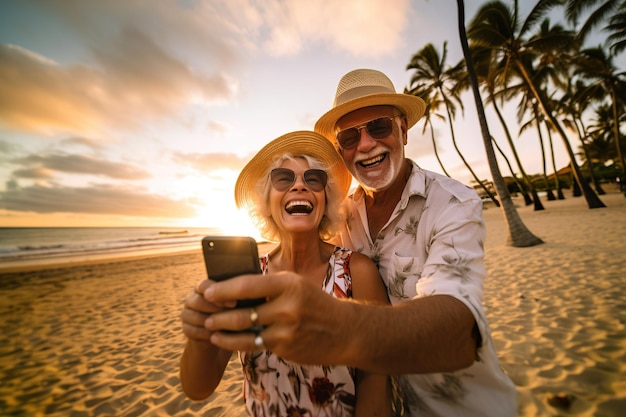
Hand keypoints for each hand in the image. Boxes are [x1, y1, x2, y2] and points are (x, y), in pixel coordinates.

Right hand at [181, 279, 234, 340]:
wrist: (222, 336)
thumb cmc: (233, 315)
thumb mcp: (235, 305)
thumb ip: (234, 297)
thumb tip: (243, 295)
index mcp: (203, 288)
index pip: (204, 285)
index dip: (217, 293)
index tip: (233, 304)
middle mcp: (192, 298)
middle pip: (197, 301)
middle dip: (215, 310)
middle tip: (229, 317)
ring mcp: (187, 313)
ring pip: (195, 316)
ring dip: (211, 322)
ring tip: (226, 327)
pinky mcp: (186, 328)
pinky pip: (192, 330)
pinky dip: (206, 334)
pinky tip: (218, 336)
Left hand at [203, 271, 349, 363]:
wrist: (344, 330)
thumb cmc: (314, 303)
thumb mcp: (296, 285)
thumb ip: (269, 286)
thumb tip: (233, 287)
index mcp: (289, 284)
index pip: (248, 285)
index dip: (224, 290)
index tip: (208, 291)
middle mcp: (288, 307)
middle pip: (243, 313)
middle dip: (220, 316)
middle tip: (206, 315)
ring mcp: (287, 330)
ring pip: (246, 333)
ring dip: (224, 333)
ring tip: (211, 330)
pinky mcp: (286, 348)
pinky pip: (255, 346)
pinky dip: (238, 344)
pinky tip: (227, 341)